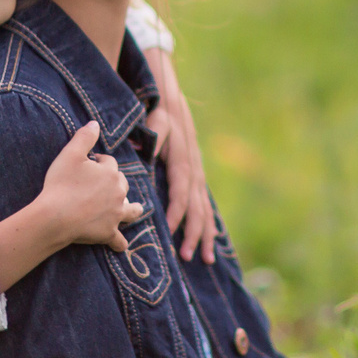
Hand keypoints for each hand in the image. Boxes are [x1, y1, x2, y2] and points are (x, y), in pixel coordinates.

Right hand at [37, 122, 143, 252]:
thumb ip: (85, 137)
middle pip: (122, 184)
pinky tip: (120, 246)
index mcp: (111, 173)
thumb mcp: (70, 154)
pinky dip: (119, 243)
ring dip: (132, 209)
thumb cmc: (61, 183)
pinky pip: (118, 240)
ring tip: (133, 209)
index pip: (109, 163)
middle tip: (100, 185)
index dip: (99, 162)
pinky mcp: (108, 233)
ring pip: (130, 210)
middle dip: (115, 182)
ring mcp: (115, 215)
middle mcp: (118, 193)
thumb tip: (95, 123)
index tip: (89, 164)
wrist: (55, 216)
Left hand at [143, 47, 215, 263]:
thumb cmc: (159, 112)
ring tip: (205, 259)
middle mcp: (194, 170)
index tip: (168, 231)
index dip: (176, 213)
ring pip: (205, 209)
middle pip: (197, 208)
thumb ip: (153, 138)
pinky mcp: (196, 174)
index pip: (180, 193)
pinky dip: (208, 223)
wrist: (172, 99)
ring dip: (205, 234)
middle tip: (187, 256)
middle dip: (194, 234)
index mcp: (183, 161)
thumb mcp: (155, 121)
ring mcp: (198, 173)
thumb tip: (148, 155)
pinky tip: (208, 240)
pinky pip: (204, 203)